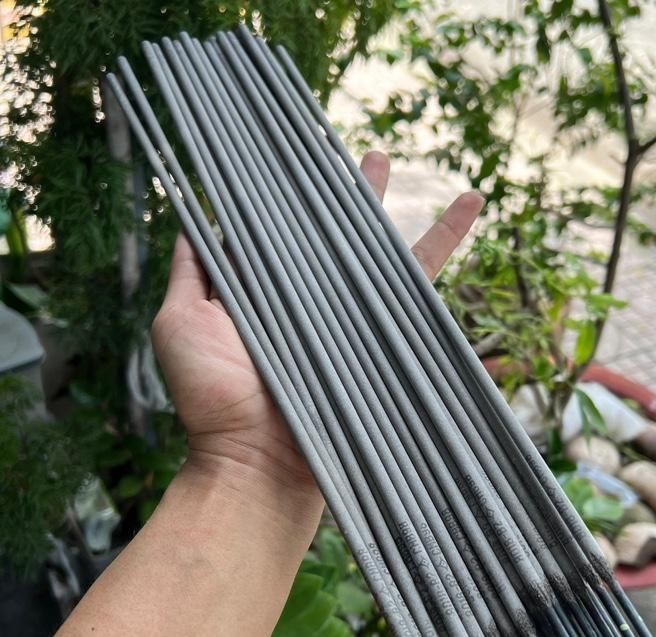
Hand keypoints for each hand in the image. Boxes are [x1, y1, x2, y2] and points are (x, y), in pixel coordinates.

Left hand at [151, 152, 483, 498]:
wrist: (258, 461)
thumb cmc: (212, 397)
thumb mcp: (181, 323)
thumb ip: (191, 270)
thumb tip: (194, 216)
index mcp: (261, 288)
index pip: (280, 226)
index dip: (290, 189)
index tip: (298, 150)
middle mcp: (305, 296)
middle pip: (330, 229)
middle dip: (344, 188)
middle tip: (365, 154)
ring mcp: (346, 314)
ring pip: (374, 246)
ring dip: (388, 203)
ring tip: (390, 160)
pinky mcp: (380, 333)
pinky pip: (418, 283)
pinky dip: (447, 242)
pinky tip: (469, 207)